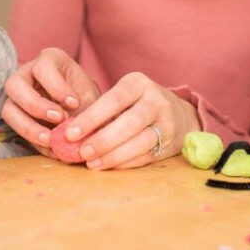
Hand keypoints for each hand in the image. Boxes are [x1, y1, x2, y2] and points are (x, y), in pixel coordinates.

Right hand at [0, 47, 101, 154]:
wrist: (83, 110)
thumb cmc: (85, 96)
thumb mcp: (91, 97)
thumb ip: (86, 109)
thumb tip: (76, 129)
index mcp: (48, 60)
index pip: (43, 67)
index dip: (57, 87)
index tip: (75, 104)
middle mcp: (26, 74)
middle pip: (14, 85)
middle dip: (35, 105)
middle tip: (59, 119)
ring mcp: (17, 96)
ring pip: (8, 109)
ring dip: (29, 127)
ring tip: (52, 140)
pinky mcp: (16, 116)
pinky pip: (14, 130)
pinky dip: (32, 141)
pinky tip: (51, 148)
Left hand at [62, 71, 200, 169]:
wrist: (178, 113)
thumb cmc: (137, 104)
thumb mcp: (124, 96)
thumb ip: (102, 112)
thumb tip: (71, 135)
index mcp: (138, 83)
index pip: (112, 101)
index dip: (90, 119)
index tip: (70, 134)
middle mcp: (155, 100)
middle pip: (129, 123)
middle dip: (103, 140)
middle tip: (82, 152)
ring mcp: (166, 122)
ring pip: (140, 142)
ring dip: (114, 156)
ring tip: (93, 163)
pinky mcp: (170, 142)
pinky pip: (146, 155)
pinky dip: (125, 163)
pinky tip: (109, 166)